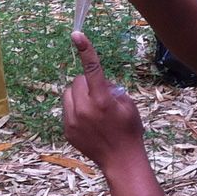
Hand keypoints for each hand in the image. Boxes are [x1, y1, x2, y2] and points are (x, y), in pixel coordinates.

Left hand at [63, 33, 144, 166]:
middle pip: (77, 82)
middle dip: (87, 84)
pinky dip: (76, 110)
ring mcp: (73, 121)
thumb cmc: (129, 131)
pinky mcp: (67, 130)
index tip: (77, 35)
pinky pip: (67, 110)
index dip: (85, 50)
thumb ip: (112, 90)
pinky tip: (89, 122)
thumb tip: (99, 84)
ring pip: (69, 94)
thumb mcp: (128, 105)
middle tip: (100, 96)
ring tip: (93, 110)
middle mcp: (84, 109)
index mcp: (102, 100)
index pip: (92, 69)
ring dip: (79, 96)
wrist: (121, 160)